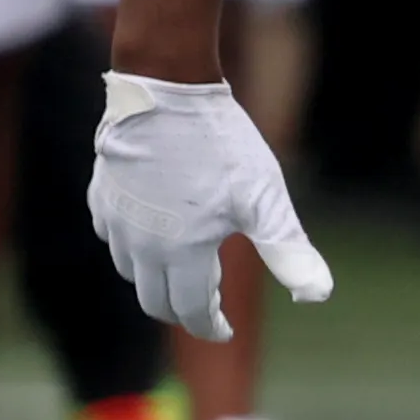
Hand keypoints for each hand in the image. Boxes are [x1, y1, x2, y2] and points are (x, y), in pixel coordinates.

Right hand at [91, 72, 332, 338]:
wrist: (166, 89)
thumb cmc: (221, 145)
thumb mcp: (264, 199)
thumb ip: (288, 251)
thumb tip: (318, 295)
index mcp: (181, 254)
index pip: (192, 312)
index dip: (212, 327)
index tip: (226, 330)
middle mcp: (140, 246)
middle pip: (155, 300)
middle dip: (183, 311)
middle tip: (207, 309)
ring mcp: (115, 221)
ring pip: (131, 271)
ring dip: (156, 280)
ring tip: (184, 271)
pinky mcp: (101, 196)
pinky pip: (113, 238)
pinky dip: (133, 248)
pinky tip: (152, 234)